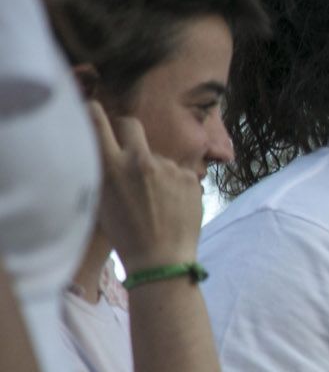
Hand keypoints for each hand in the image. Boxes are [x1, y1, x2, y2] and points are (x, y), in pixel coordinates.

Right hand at [88, 101, 203, 273]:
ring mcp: (168, 167)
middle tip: (127, 149)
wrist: (161, 259)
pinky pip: (176, 171)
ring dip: (154, 168)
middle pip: (131, 124)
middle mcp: (140, 160)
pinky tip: (171, 205)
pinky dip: (173, 183)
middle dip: (127, 131)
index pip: (97, 118)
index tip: (95, 115)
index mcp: (111, 166)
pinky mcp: (189, 177)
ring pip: (157, 155)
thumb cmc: (125, 234)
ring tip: (154, 199)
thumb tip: (101, 145)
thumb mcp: (101, 199)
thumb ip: (102, 168)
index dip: (94, 112)